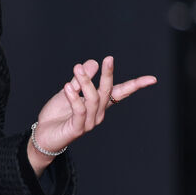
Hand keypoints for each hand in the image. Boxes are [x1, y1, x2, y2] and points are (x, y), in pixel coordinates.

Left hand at [29, 56, 156, 170]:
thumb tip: (93, 62)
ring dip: (86, 82)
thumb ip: (79, 80)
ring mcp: (89, 122)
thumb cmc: (57, 115)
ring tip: (76, 69)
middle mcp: (97, 114)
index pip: (120, 93)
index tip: (152, 79)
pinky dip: (74, 98)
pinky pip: (79, 111)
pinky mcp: (77, 129)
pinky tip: (67, 87)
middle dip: (109, 75)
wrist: (42, 136)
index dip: (135, 86)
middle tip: (109, 59)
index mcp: (98, 104)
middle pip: (107, 92)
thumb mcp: (68, 92)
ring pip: (93, 99)